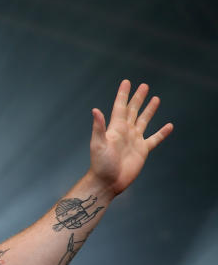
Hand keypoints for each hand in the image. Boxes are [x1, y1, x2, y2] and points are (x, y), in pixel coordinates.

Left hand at [89, 79, 173, 195]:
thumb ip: (99, 127)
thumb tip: (95, 110)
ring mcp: (134, 140)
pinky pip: (154, 139)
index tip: (126, 82)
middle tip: (144, 85)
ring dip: (149, 110)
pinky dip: (162, 132)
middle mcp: (125, 132)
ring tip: (155, 98)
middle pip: (133, 111)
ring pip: (144, 121)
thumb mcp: (98, 144)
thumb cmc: (100, 164)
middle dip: (138, 98)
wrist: (108, 181)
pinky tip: (169, 126)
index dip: (123, 95)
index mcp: (115, 128)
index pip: (120, 107)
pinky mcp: (142, 151)